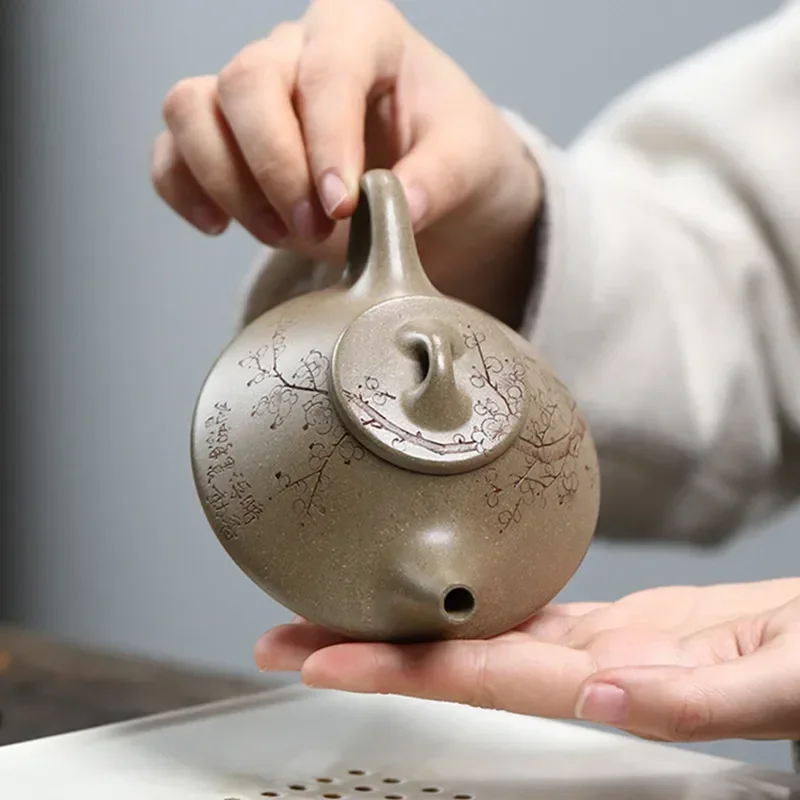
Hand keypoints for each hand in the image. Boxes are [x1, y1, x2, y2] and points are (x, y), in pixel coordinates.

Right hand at [150, 0, 540, 326]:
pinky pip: (172, 150)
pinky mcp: (225, 137)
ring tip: (281, 234)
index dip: (326, 140)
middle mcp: (297, 49)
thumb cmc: (449, 152)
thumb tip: (403, 207)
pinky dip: (182, 190)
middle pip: (246, 82)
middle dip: (275, 168)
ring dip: (227, 183)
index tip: (342, 206)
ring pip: (192, 110)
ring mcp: (253, 90)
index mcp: (363, 32)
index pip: (327, 69)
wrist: (429, 176)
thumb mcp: (470, 161)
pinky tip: (220, 225)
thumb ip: (440, 178)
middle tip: (315, 229)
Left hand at [255, 579, 799, 742]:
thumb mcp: (782, 682)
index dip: (397, 669)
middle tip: (283, 635)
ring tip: (339, 609)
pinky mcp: (624, 622)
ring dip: (409, 626)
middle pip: (458, 659)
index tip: (320, 658)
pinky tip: (445, 590)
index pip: (481, 677)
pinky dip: (480, 600)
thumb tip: (610, 695)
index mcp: (615, 678)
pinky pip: (532, 611)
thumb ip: (700, 698)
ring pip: (485, 634)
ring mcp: (601, 645)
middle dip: (369, 649)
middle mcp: (590, 665)